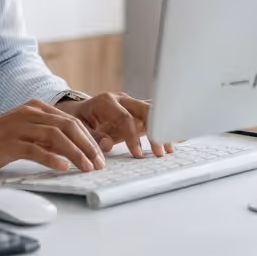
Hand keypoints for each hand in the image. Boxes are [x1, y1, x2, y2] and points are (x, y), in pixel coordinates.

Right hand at [0, 99, 106, 172]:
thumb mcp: (27, 132)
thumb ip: (47, 137)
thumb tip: (73, 150)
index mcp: (37, 108)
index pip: (71, 120)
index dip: (89, 138)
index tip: (100, 155)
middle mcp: (30, 112)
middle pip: (68, 125)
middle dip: (88, 145)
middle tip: (99, 163)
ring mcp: (20, 126)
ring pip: (56, 136)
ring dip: (75, 152)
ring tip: (87, 167)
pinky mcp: (9, 141)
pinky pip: (35, 149)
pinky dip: (52, 158)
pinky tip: (63, 167)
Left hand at [55, 92, 174, 158]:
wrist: (77, 109)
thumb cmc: (77, 118)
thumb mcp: (78, 126)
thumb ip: (91, 135)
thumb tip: (106, 144)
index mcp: (106, 102)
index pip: (125, 118)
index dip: (132, 137)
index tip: (138, 155)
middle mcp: (122, 100)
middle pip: (145, 110)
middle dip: (155, 130)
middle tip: (162, 152)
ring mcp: (132, 105)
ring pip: (153, 113)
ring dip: (163, 129)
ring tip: (171, 149)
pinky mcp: (137, 113)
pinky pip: (154, 117)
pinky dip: (164, 126)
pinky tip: (179, 135)